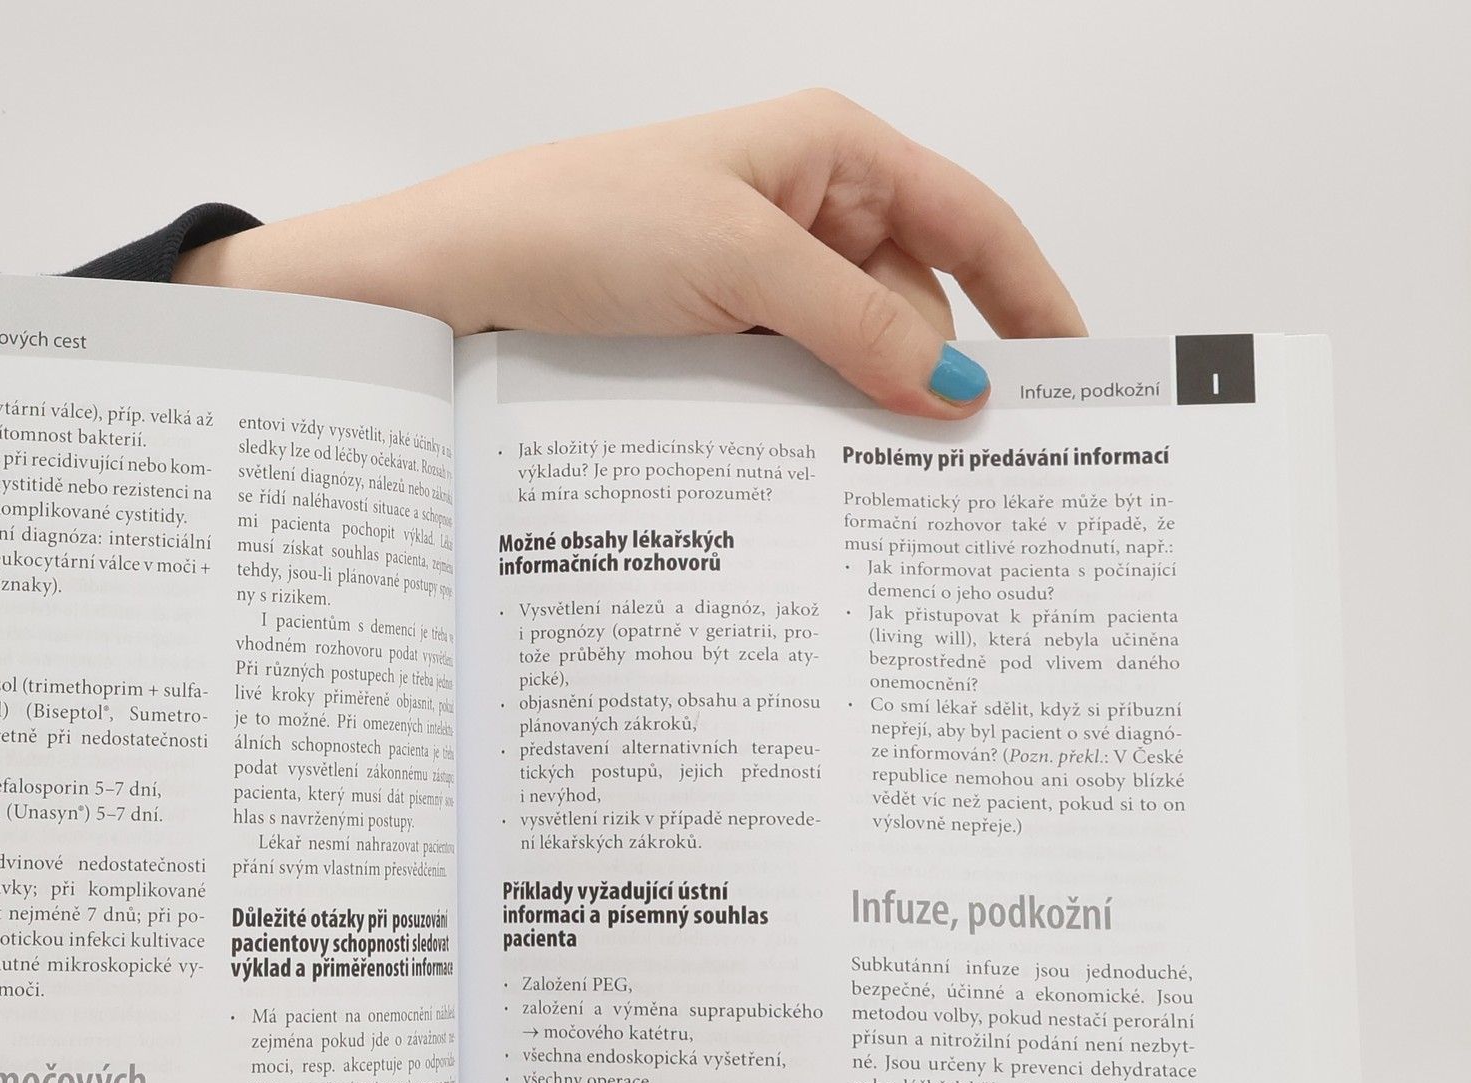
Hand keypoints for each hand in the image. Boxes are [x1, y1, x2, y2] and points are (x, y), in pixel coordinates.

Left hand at [176, 90, 1083, 417]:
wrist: (451, 281)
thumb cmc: (582, 223)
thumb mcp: (741, 264)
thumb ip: (859, 328)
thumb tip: (959, 392)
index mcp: (831, 152)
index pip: (969, 221)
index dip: (1031, 296)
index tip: (1073, 378)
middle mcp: (804, 210)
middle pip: (917, 303)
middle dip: (937, 378)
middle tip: (971, 473)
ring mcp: (758, 280)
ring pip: (853, 358)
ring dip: (865, 414)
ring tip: (884, 487)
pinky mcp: (715, 339)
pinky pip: (793, 388)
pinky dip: (810, 430)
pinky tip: (817, 477)